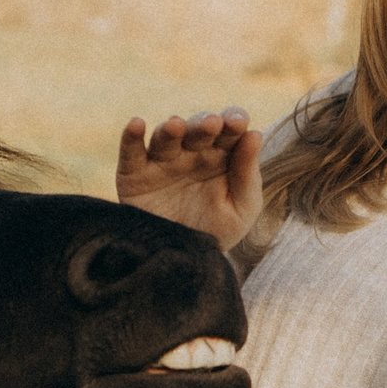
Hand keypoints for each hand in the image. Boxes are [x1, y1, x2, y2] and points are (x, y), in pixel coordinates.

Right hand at [115, 108, 263, 250]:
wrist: (182, 266)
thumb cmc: (217, 233)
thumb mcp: (242, 208)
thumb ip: (248, 175)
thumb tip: (255, 134)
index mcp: (221, 156)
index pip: (228, 131)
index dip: (233, 121)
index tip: (238, 121)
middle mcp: (191, 153)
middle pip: (197, 130)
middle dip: (204, 124)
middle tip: (211, 123)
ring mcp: (162, 162)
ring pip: (165, 137)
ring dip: (170, 128)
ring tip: (176, 125)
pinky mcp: (134, 176)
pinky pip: (131, 152)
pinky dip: (131, 137)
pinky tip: (136, 124)